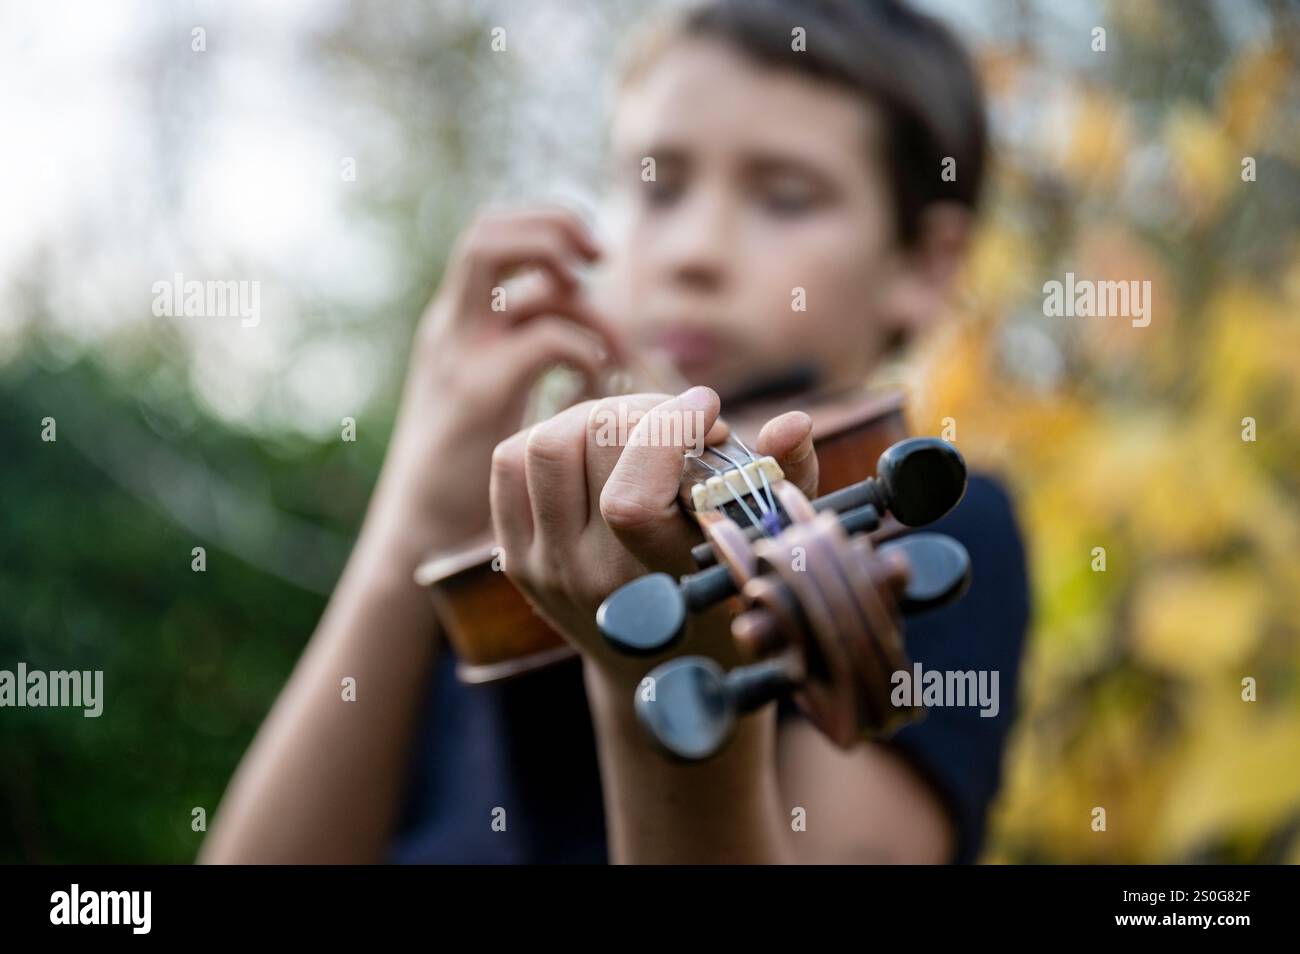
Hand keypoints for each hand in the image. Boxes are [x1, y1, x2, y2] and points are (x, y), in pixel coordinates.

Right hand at [369, 205, 628, 562]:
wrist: (422, 536)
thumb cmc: (471, 474)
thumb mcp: (496, 400)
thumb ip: (529, 358)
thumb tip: (596, 334)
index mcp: (456, 327)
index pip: (487, 235)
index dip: (541, 225)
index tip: (590, 256)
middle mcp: (451, 329)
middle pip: (488, 232)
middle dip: (553, 227)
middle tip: (601, 257)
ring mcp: (459, 356)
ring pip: (506, 268)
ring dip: (574, 290)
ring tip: (611, 343)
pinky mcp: (479, 393)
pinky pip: (547, 339)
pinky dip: (584, 351)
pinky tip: (594, 388)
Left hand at [489, 386, 818, 679]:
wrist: (661, 674)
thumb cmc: (726, 597)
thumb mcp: (767, 545)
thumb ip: (785, 481)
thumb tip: (791, 421)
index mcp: (659, 584)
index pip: (631, 500)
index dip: (667, 432)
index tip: (709, 409)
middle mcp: (591, 580)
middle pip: (586, 449)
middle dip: (642, 410)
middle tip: (680, 418)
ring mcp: (544, 569)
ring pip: (541, 446)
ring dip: (594, 417)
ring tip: (638, 428)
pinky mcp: (515, 557)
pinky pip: (509, 464)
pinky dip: (550, 437)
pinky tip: (597, 447)